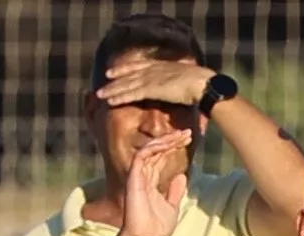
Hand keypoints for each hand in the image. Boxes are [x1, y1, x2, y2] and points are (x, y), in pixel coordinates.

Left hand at [96, 59, 214, 107]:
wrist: (203, 84)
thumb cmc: (201, 84)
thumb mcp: (186, 79)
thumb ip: (177, 83)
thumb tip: (178, 89)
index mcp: (162, 66)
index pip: (139, 65)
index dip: (124, 68)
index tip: (113, 70)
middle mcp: (153, 70)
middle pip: (129, 74)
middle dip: (115, 79)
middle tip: (102, 83)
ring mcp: (151, 79)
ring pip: (127, 84)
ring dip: (113, 90)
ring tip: (100, 95)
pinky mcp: (151, 89)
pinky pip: (132, 94)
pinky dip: (121, 97)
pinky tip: (111, 101)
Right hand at [120, 130, 190, 235]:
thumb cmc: (156, 228)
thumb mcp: (172, 207)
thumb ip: (175, 191)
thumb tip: (181, 176)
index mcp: (151, 181)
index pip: (162, 157)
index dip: (174, 147)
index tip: (188, 140)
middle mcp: (143, 176)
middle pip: (157, 151)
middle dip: (172, 140)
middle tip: (187, 132)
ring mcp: (137, 176)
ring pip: (150, 150)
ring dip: (165, 140)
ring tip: (180, 135)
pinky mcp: (133, 179)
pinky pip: (141, 156)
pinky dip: (153, 148)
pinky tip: (167, 144)